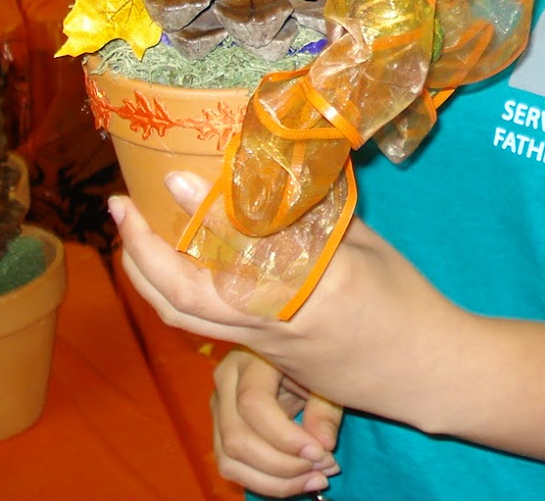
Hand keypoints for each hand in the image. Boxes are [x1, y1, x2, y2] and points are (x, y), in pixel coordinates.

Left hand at [111, 173, 458, 434]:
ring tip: (130, 236)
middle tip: (119, 207)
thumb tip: (266, 173)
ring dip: (145, 277)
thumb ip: (312, 215)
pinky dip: (175, 295)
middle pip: (186, 297)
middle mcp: (279, 319)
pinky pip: (206, 327)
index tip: (168, 177)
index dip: (200, 213)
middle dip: (140, 253)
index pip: (244, 246)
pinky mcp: (264, 363)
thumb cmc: (407, 299)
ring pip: (184, 318)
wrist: (425, 371)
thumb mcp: (368, 244)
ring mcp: (266, 347)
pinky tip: (170, 264)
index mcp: (318, 281)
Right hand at [211, 349, 342, 496]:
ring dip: (274, 480)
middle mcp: (225, 382)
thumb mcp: (324, 377)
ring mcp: (218, 408)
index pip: (253, 404)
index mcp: (251, 356)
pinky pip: (231, 468)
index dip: (285, 437)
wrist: (296, 360)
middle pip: (237, 438)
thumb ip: (324, 409)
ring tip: (316, 478)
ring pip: (229, 459)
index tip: (320, 453)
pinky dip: (266, 482)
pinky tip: (299, 481)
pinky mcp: (220, 432)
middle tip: (324, 468)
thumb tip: (323, 446)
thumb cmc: (312, 364)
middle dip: (282, 464)